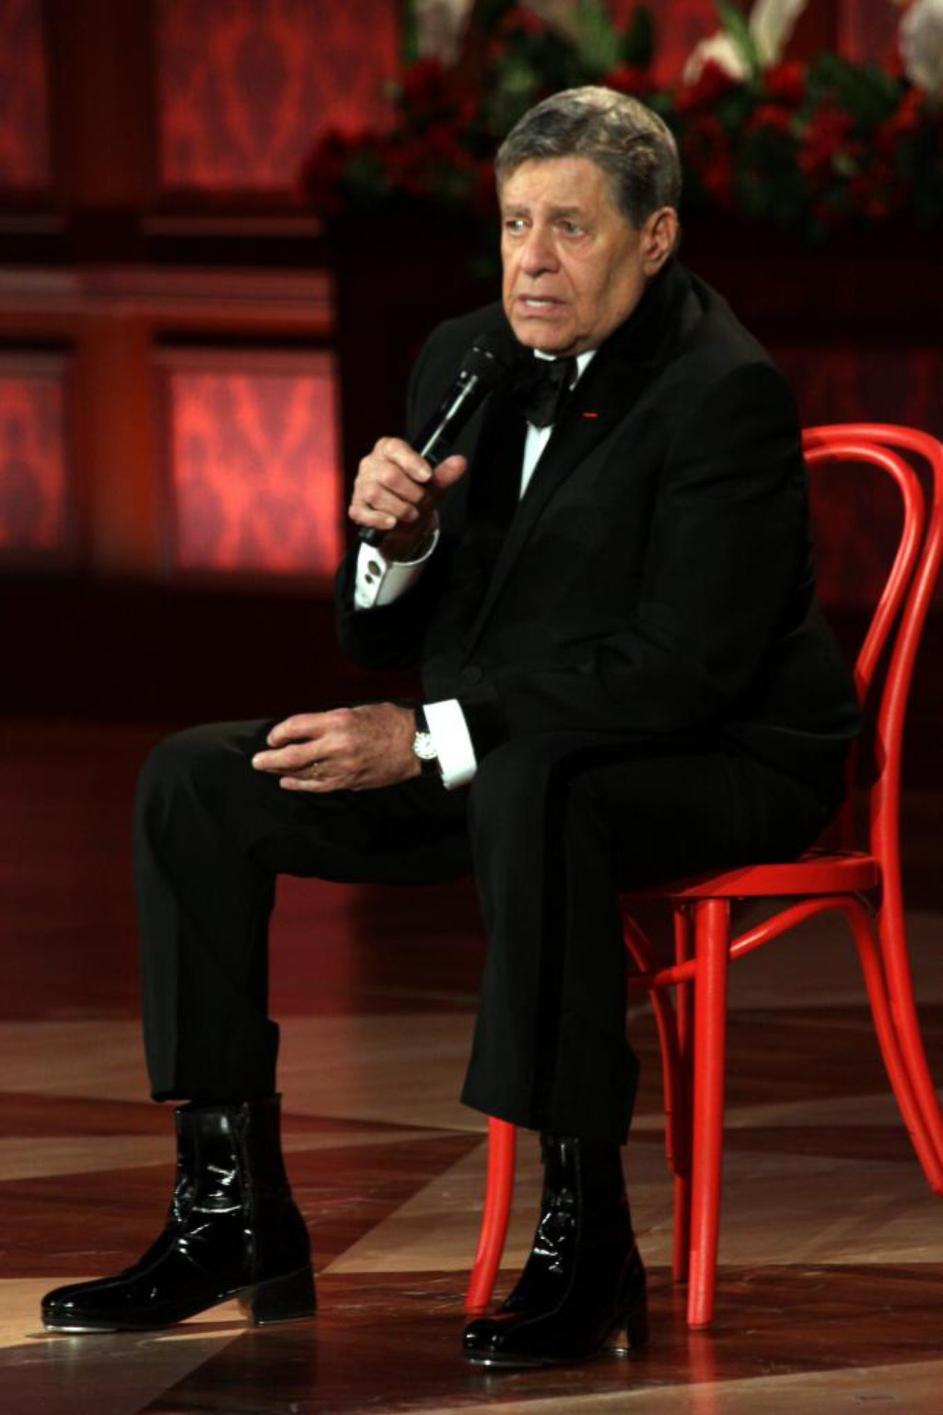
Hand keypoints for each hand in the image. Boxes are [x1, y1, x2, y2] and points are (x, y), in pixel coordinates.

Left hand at [251, 704, 420, 792]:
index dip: (279, 733)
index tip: (273, 737)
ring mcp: (343, 767)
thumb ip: (330, 721)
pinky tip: (288, 782)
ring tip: (268, 770)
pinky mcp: (350, 782)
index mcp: (338, 721)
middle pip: (293, 756)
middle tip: (256, 761)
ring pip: (303, 774)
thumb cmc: (388, 721)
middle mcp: (336, 745)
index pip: (296, 727)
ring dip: (282, 772)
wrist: (417, 744)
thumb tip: (306, 730)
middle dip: (270, 759)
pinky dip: (300, 785)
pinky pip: (319, 786)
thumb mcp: (357, 710)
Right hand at [349, 436, 467, 558]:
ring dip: (399, 508)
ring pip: (375, 494)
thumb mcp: (433, 485)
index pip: (395, 448)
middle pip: (388, 475)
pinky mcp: (356, 506)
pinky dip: (379, 519)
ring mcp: (361, 485)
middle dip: (411, 493)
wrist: (404, 522)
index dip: (411, 462)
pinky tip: (392, 522)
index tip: (427, 477)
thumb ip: (444, 474)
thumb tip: (461, 462)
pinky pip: (362, 512)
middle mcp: (370, 463)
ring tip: (411, 514)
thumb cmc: (416, 495)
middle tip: (422, 502)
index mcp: (388, 449)